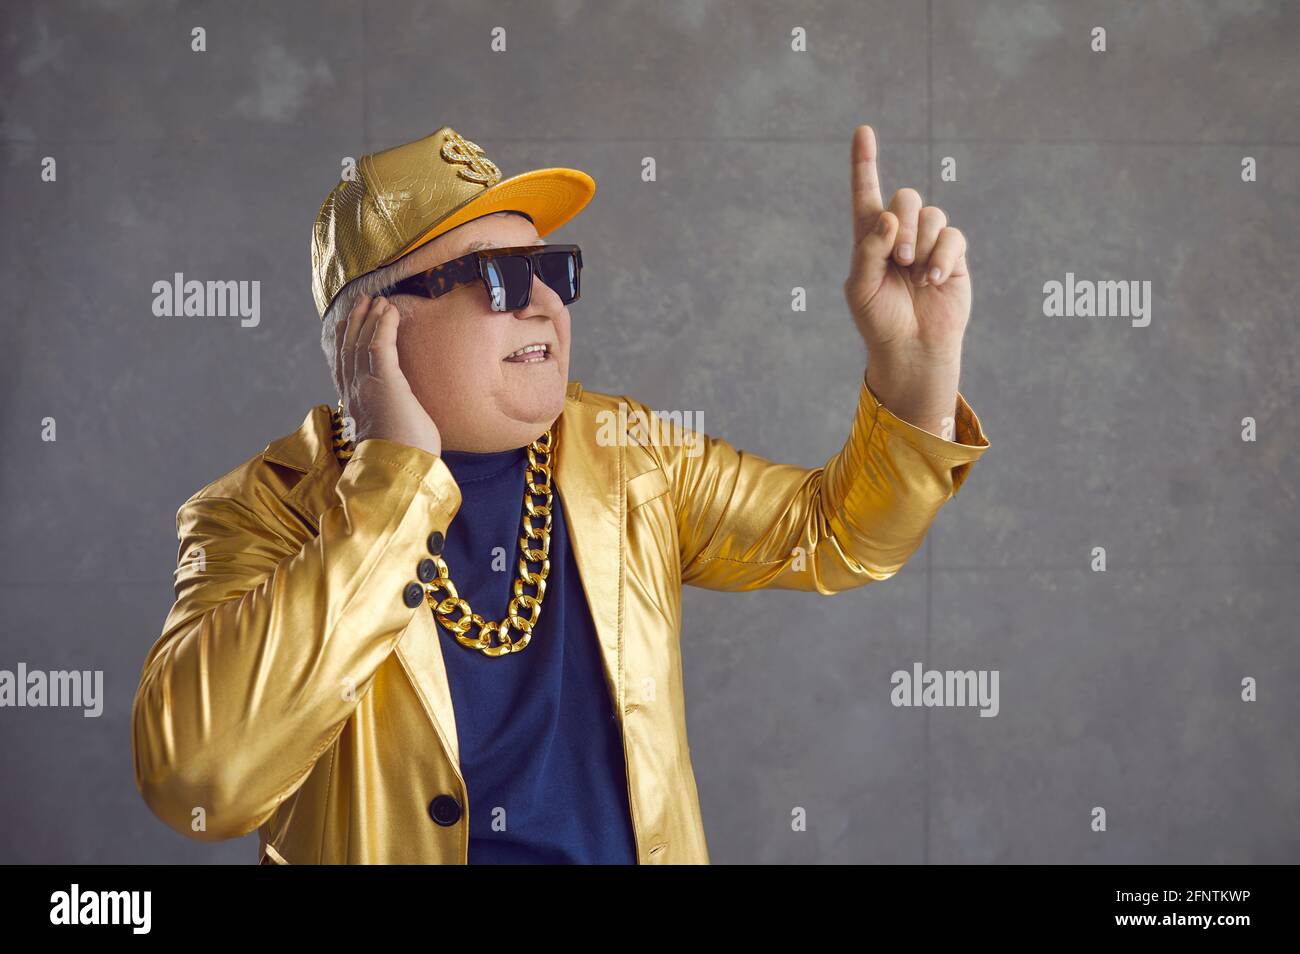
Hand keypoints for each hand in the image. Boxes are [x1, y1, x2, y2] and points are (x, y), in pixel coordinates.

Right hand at [333, 295, 441, 457]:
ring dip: (368, 318)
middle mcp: (355, 395)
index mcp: (355, 409)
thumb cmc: (405, 462)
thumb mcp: (394, 436)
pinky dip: (383, 324)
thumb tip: (404, 420)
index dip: (343, 343)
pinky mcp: (384, 382)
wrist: (402, 474)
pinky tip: (389, 310)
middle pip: (348, 350)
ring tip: (376, 300)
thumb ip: (392, 422)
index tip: (345, 325)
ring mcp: (367, 387)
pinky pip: (379, 345)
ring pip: (360, 343)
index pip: (344, 369)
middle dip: (354, 323)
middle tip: (361, 302)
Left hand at [842, 124, 969, 436]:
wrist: (911, 347)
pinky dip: (942, 256)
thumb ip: (868, 249)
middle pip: (906, 197)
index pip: (866, 193)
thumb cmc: (879, 320)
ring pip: (932, 214)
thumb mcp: (860, 287)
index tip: (862, 131)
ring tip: (916, 273)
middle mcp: (900, 234)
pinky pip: (953, 237)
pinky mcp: (953, 257)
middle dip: (903, 221)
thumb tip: (889, 218)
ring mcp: (929, 243)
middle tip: (900, 257)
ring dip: (922, 242)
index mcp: (870, 238)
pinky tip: (933, 280)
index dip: (864, 162)